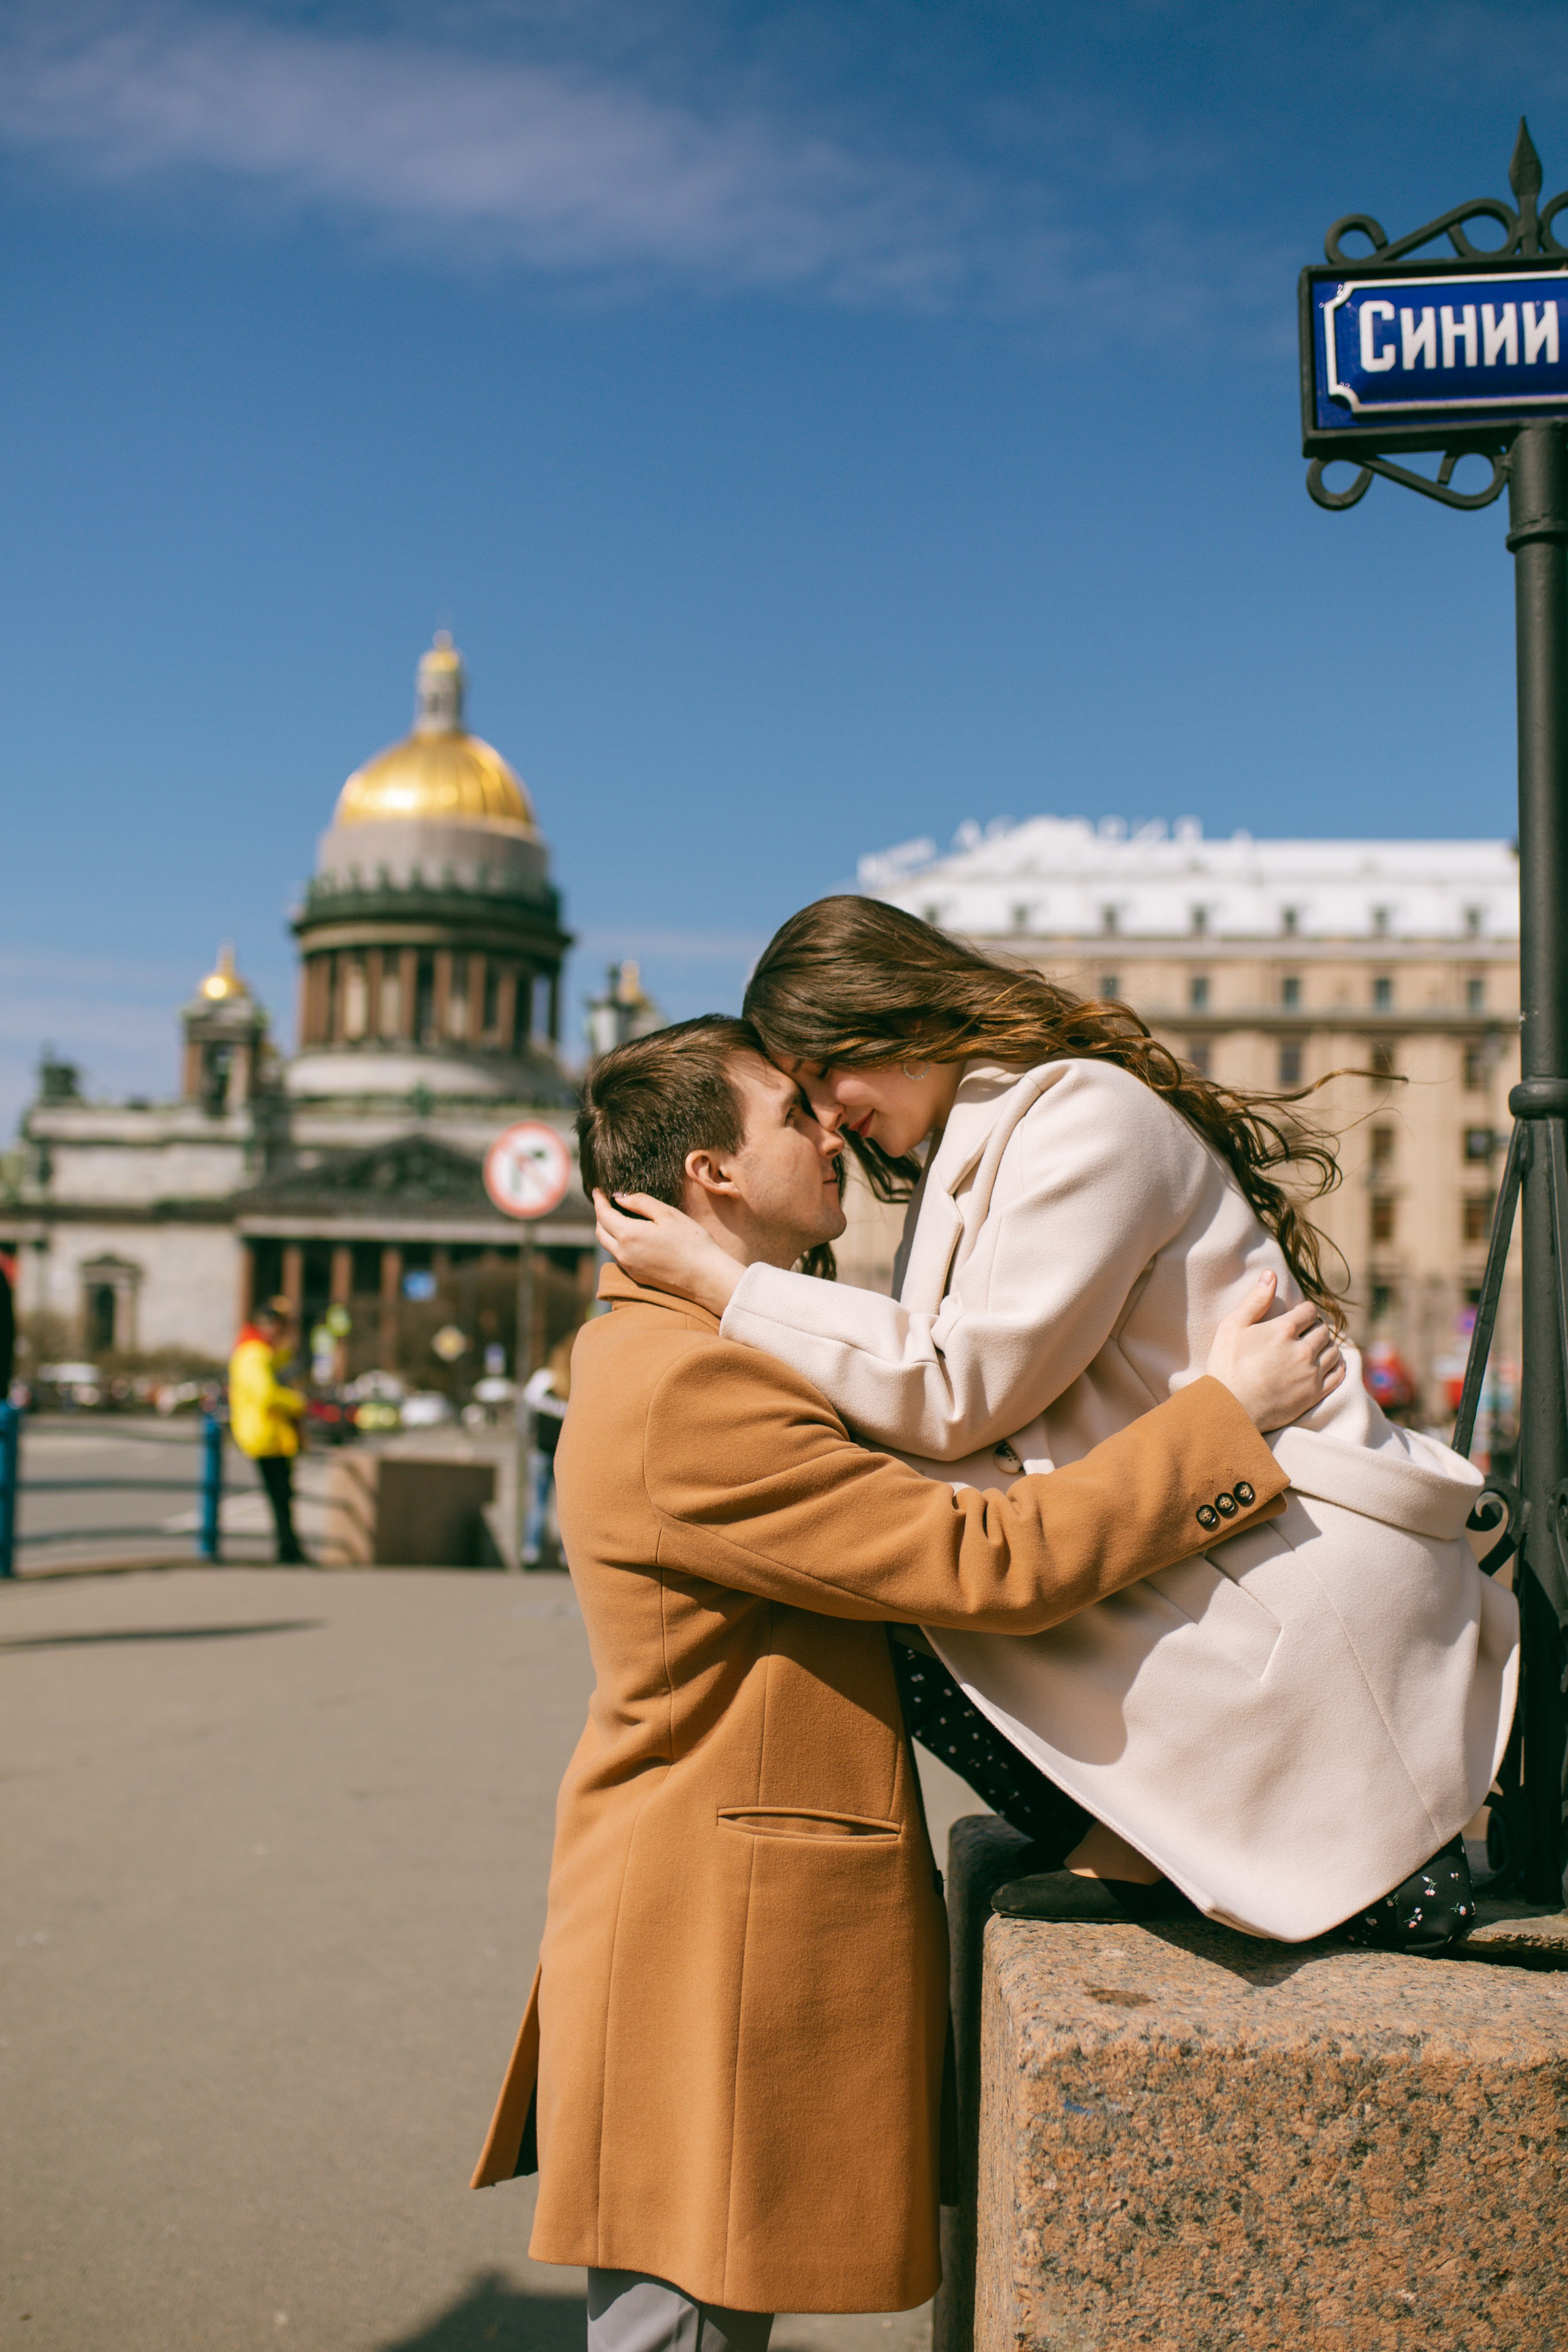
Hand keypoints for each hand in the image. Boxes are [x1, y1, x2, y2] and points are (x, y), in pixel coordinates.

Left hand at [593, 1191, 742, 1316]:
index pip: (603, 1215)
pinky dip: (619, 1243)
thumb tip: (620, 1198)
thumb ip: (641, 1203)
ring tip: (619, 1217)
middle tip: (607, 1203)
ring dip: (609, 1231)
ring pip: (609, 1246)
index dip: (599, 1200)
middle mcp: (623, 1255)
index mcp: (629, 1236)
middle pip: (600, 1233)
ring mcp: (630, 1268)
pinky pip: (620, 1257)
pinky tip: (633, 1237)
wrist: (706, 1277)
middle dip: (600, 1216)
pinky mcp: (638, 1277)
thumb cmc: (691, 1242)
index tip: (598, 1190)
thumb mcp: (668, 1214)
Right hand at [1203, 1270, 1345, 1431]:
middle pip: (1323, 1330)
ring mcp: (1310, 1373)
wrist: (1229, 1409)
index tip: (1299, 1316)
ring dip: (1327, 1345)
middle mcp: (1302, 1349)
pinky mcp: (1314, 1394)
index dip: (1305, 1311)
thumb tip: (1271, 1274)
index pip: (1309, 1311)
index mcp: (1283, 1330)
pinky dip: (1338, 1365)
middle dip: (1316, 1328)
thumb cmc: (1226, 1366)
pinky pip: (1339, 1374)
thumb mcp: (1232, 1327)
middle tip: (1306, 1332)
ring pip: (1333, 1350)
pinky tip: (1330, 1363)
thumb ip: (1255, 1300)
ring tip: (1315, 1347)